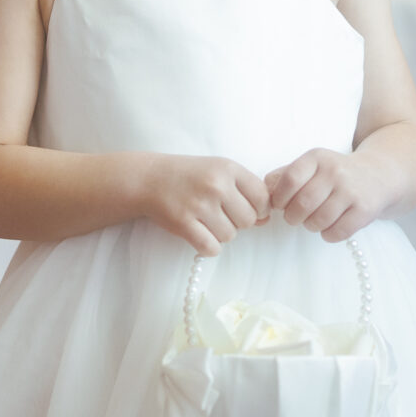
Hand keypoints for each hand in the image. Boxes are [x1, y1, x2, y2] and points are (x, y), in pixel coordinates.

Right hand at [142, 155, 270, 255]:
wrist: (149, 179)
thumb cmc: (190, 176)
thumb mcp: (219, 171)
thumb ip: (245, 190)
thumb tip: (265, 219)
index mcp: (228, 168)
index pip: (262, 198)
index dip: (259, 209)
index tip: (246, 208)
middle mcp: (215, 185)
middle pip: (248, 220)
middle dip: (238, 222)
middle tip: (221, 215)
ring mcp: (199, 205)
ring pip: (230, 236)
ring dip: (221, 233)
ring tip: (206, 220)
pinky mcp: (183, 223)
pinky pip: (211, 248)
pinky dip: (208, 246)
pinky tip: (200, 234)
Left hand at [265, 148, 384, 241]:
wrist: (378, 175)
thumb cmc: (335, 174)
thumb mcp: (312, 166)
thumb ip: (285, 175)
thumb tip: (264, 190)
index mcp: (317, 158)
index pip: (289, 180)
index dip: (280, 198)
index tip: (281, 205)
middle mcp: (335, 171)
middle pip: (302, 204)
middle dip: (293, 217)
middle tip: (296, 217)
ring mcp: (351, 191)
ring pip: (318, 221)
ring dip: (311, 226)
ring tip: (315, 220)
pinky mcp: (364, 210)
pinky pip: (337, 232)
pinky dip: (329, 235)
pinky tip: (331, 226)